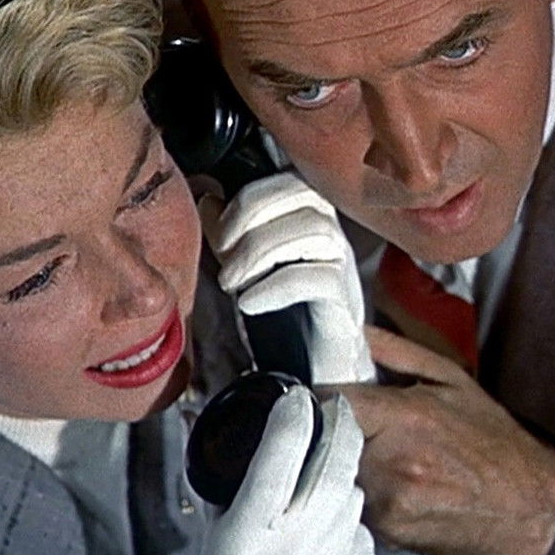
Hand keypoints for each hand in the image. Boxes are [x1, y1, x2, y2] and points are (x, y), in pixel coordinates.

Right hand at [200, 390, 373, 554]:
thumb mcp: (214, 534)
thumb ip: (219, 487)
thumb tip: (206, 434)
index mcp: (255, 522)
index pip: (285, 445)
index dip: (294, 411)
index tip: (295, 397)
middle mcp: (301, 533)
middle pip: (337, 455)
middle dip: (341, 421)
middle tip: (336, 406)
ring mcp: (335, 549)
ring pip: (354, 486)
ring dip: (348, 467)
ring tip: (332, 459)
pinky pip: (360, 522)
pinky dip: (349, 511)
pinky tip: (331, 516)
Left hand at [201, 172, 375, 384]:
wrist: (312, 376)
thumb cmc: (283, 320)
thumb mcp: (247, 269)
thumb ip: (229, 235)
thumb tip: (209, 198)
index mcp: (309, 222)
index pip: (289, 179)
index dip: (251, 195)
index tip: (217, 228)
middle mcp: (331, 238)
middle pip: (303, 194)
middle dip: (252, 214)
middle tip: (222, 251)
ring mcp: (343, 269)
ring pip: (314, 230)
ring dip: (260, 250)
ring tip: (230, 282)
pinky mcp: (345, 305)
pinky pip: (321, 278)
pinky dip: (276, 285)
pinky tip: (250, 303)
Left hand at [334, 327, 554, 554]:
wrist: (529, 503)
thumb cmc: (493, 440)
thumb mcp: (451, 379)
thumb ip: (395, 350)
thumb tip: (354, 330)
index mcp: (405, 418)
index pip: (329, 401)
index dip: (322, 396)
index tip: (324, 395)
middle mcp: (392, 464)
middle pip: (327, 440)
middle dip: (339, 431)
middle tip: (368, 428)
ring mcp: (389, 503)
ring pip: (338, 474)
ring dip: (351, 464)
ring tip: (390, 457)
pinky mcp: (389, 532)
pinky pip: (357, 503)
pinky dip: (368, 493)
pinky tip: (399, 484)